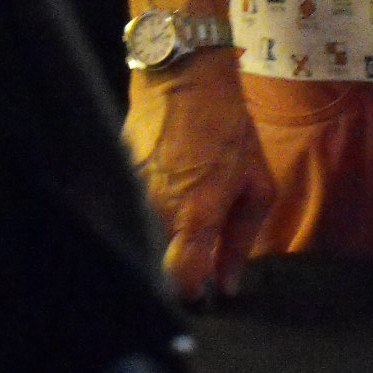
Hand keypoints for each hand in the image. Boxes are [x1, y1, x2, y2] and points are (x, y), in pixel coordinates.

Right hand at [124, 52, 275, 300]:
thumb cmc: (229, 128)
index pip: (182, 282)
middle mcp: (158, 213)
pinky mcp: (117, 181)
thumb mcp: (256, 181)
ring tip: (179, 214)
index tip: (203, 289)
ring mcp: (132, 197)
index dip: (193, 293)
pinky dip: (144, 213)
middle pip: (159, 265)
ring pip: (144, 239)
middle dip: (176, 267)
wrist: (184, 79)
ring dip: (160, 238)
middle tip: (196, 253)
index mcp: (196, 216)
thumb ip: (241, 238)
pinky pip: (130, 212)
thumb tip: (229, 283)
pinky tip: (162, 193)